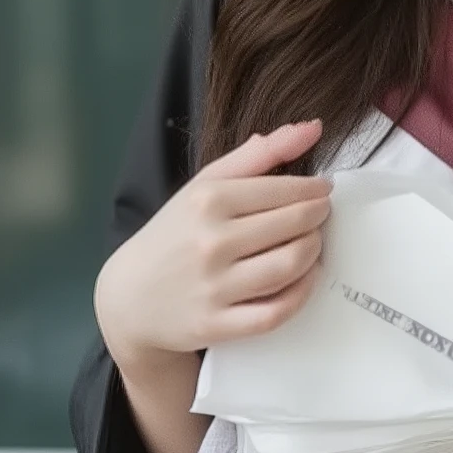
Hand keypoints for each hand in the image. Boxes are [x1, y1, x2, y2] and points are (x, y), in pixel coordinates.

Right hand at [94, 119, 332, 373]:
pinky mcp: (218, 324)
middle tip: (321, 215)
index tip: (322, 190)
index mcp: (207, 201)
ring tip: (313, 242)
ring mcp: (214, 286)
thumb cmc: (175, 234)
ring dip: (315, 251)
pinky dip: (301, 293)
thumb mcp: (204, 186)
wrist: (130, 297)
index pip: (283, 190)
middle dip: (318, 217)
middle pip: (294, 225)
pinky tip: (304, 279)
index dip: (313, 189)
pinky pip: (277, 311)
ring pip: (291, 265)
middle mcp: (211, 242)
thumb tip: (313, 128)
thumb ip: (258, 155)